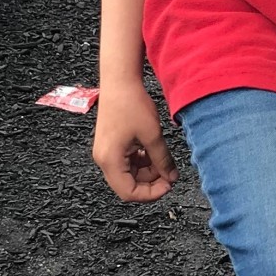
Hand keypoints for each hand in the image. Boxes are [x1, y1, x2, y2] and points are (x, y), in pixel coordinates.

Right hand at [93, 82, 178, 202]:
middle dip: (151, 182)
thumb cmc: (130, 103)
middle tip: (169, 174)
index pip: (128, 193)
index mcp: (109, 160)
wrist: (119, 82)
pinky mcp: (111, 145)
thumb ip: (163, 160)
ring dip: (148, 171)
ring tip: (163, 159)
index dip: (151, 193)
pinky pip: (127, 162)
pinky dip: (142, 161)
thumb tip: (171, 177)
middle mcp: (103, 159)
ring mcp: (106, 152)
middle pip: (128, 185)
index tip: (168, 185)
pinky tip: (153, 151)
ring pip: (130, 174)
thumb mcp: (152, 135)